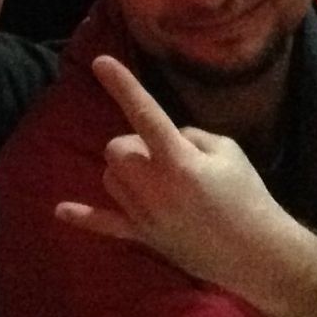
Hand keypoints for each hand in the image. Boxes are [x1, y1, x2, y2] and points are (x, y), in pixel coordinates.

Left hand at [56, 56, 288, 287]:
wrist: (256, 254)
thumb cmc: (248, 196)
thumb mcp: (228, 150)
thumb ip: (190, 136)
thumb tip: (168, 138)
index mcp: (179, 160)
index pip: (144, 113)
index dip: (122, 85)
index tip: (100, 62)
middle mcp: (154, 186)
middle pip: (116, 147)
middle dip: (134, 143)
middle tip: (167, 154)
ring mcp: (144, 214)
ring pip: (109, 176)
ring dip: (125, 169)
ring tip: (157, 179)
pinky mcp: (142, 236)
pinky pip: (105, 224)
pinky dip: (84, 216)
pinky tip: (60, 210)